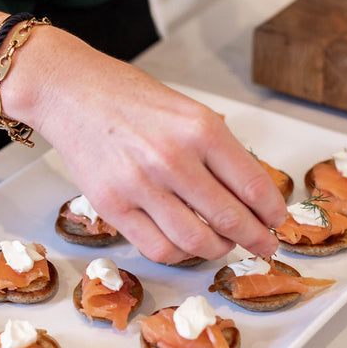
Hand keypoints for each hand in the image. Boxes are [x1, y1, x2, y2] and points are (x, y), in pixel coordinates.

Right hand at [7, 29, 286, 264]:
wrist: (70, 92)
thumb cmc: (128, 97)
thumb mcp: (187, 110)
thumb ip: (218, 149)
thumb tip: (250, 193)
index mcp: (199, 129)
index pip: (253, 185)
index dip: (272, 212)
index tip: (277, 220)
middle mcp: (173, 158)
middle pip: (231, 219)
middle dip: (256, 238)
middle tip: (264, 243)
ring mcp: (140, 186)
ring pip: (197, 242)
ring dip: (218, 249)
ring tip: (222, 243)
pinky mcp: (112, 206)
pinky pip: (158, 248)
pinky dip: (179, 255)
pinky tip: (185, 244)